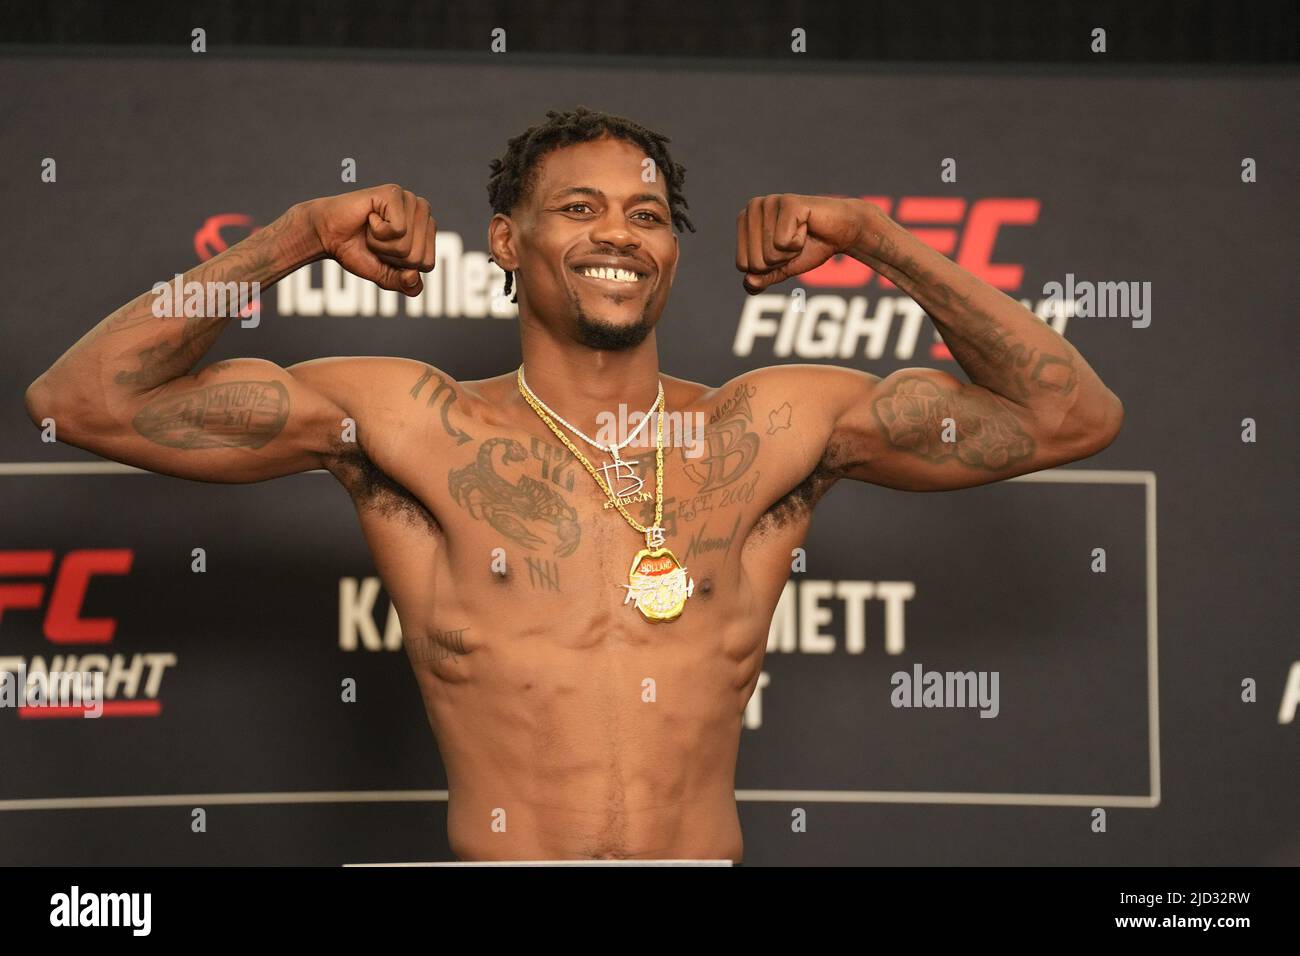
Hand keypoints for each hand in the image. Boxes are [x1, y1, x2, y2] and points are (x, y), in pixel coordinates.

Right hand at [303, 184, 436, 295]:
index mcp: (427, 230)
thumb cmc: (358, 252)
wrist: (327, 235)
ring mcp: (410, 200)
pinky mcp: (394, 192)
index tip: (385, 252)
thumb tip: (413, 275)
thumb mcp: (386, 276)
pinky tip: (369, 218)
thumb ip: (406, 285)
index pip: (427, 264)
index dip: (401, 266)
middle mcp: (422, 212)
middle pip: (418, 256)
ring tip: (372, 229)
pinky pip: (398, 229)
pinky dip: (377, 232)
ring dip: (382, 244)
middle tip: (375, 240)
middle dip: (391, 256)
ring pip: (407, 244)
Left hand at [735, 194, 870, 293]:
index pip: (743, 265)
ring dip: (791, 252)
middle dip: (780, 260)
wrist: (841, 233)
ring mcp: (770, 202)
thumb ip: (762, 278)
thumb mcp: (781, 269)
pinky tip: (807, 226)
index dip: (769, 267)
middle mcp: (753, 207)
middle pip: (755, 261)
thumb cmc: (810, 247)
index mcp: (744, 221)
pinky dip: (799, 242)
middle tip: (794, 242)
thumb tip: (748, 282)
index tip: (783, 250)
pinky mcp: (788, 202)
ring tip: (801, 234)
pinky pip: (783, 242)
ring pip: (769, 253)